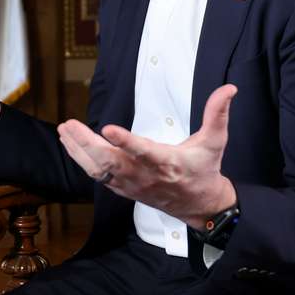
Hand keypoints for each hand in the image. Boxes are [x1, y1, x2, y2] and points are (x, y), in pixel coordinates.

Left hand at [57, 84, 238, 228]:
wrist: (199, 205)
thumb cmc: (204, 170)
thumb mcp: (215, 141)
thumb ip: (218, 113)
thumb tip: (228, 89)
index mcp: (167, 162)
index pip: (143, 152)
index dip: (125, 142)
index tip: (108, 129)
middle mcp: (145, 175)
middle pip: (110, 162)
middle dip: (87, 144)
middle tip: (71, 125)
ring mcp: (132, 184)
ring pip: (99, 170)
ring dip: (79, 151)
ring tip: (65, 130)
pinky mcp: (124, 189)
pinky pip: (98, 176)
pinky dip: (82, 160)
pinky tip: (70, 144)